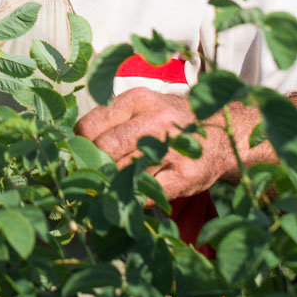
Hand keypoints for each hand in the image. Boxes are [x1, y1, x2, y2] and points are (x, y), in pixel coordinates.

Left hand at [74, 87, 239, 199]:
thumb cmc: (169, 122)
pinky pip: (146, 193)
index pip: (90, 126)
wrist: (222, 135)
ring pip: (123, 173)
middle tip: (92, 173)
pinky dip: (135, 196)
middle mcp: (156, 121)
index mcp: (138, 100)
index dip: (79, 145)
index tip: (78, 155)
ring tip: (115, 182)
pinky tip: (135, 191)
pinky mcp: (186, 176)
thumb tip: (74, 147)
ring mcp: (173, 149)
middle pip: (105, 149)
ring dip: (114, 182)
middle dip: (95, 164)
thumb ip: (110, 121)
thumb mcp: (141, 108)